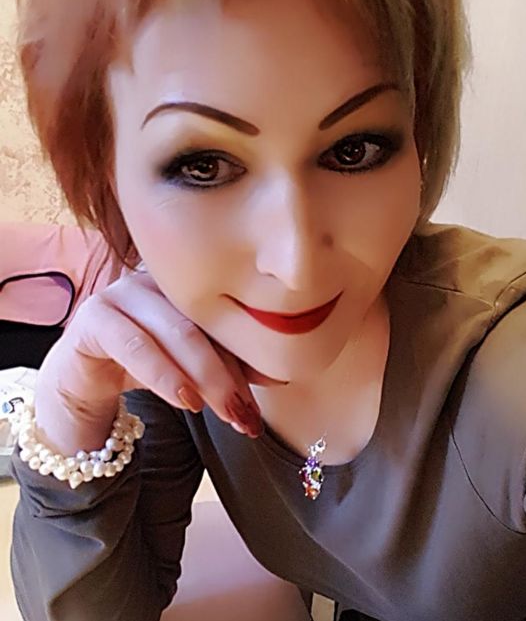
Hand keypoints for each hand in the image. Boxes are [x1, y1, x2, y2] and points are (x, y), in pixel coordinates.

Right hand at [36, 270, 269, 444]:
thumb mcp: (191, 365)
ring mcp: (123, 292)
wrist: (82, 376)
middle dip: (231, 370)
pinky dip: (164, 375)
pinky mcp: (95, 317)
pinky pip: (134, 345)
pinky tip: (185, 399)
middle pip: (206, 321)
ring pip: (176, 331)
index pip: (226, 313)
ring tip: (224, 410)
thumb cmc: (144, 363)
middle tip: (247, 411)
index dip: (252, 351)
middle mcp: (157, 278)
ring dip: (205, 376)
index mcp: (186, 281)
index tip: (276, 385)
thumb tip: (280, 375)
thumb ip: (229, 364)